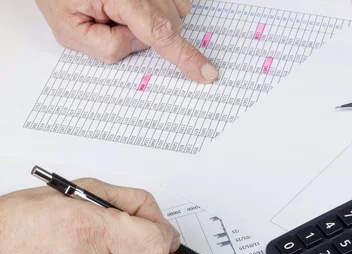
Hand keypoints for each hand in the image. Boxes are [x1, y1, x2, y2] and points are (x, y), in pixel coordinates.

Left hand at [35, 0, 218, 82]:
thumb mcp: (69, 32)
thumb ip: (107, 48)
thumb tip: (140, 44)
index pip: (160, 31)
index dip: (186, 56)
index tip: (207, 73)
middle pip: (167, 25)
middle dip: (145, 36)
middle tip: (109, 21)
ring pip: (176, 12)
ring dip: (156, 22)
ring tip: (121, 12)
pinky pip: (175, 1)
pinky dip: (162, 10)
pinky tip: (138, 8)